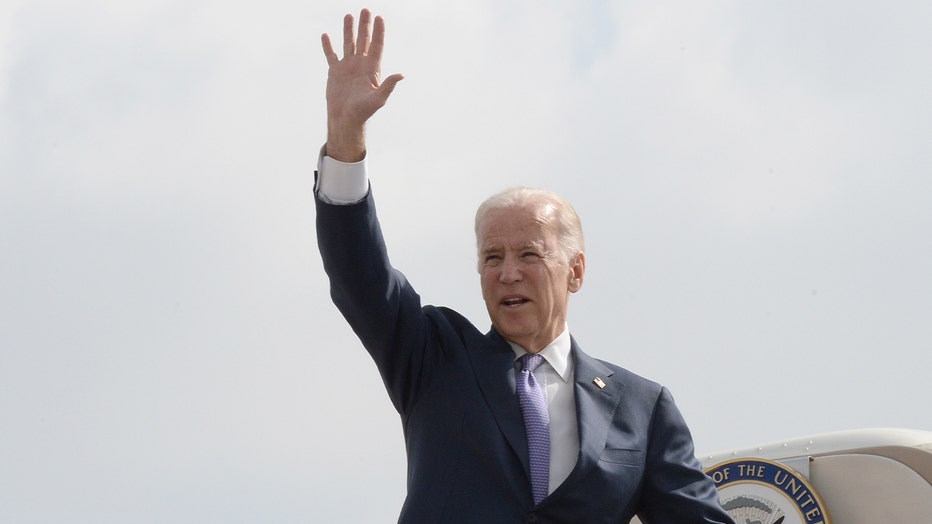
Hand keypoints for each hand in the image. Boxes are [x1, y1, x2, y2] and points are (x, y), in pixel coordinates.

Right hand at [321, 9, 403, 161]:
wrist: (346, 120)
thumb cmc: (363, 112)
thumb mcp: (378, 99)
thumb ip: (388, 85)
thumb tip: (401, 75)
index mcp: (372, 69)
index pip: (377, 46)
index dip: (379, 32)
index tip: (379, 18)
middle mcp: (361, 65)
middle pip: (364, 41)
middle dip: (365, 26)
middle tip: (366, 10)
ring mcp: (348, 67)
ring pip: (348, 44)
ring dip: (348, 30)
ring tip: (349, 16)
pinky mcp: (335, 72)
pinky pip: (331, 55)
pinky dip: (328, 46)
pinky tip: (326, 35)